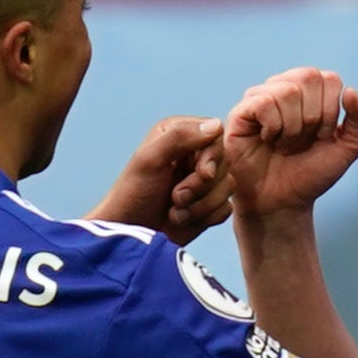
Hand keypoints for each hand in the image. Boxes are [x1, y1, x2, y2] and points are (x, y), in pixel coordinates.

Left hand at [86, 117, 233, 245]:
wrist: (131, 232)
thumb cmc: (133, 193)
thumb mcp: (150, 159)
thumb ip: (180, 137)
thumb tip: (216, 124)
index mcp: (180, 134)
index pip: (215, 136)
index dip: (212, 157)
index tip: (202, 174)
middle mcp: (194, 154)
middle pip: (223, 163)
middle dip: (201, 186)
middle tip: (176, 197)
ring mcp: (203, 181)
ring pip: (227, 187)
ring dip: (201, 205)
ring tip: (175, 211)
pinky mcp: (209, 204)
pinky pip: (225, 208)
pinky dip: (206, 217)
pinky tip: (183, 219)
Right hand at [225, 68, 357, 218]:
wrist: (283, 202)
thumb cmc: (310, 173)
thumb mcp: (348, 147)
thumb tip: (351, 91)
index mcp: (310, 91)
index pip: (330, 79)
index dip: (331, 112)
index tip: (322, 136)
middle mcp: (284, 87)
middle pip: (309, 77)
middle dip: (313, 117)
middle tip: (302, 140)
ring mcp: (260, 98)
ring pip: (287, 90)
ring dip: (293, 127)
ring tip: (284, 143)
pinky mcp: (240, 112)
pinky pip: (263, 102)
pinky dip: (273, 127)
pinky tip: (267, 140)